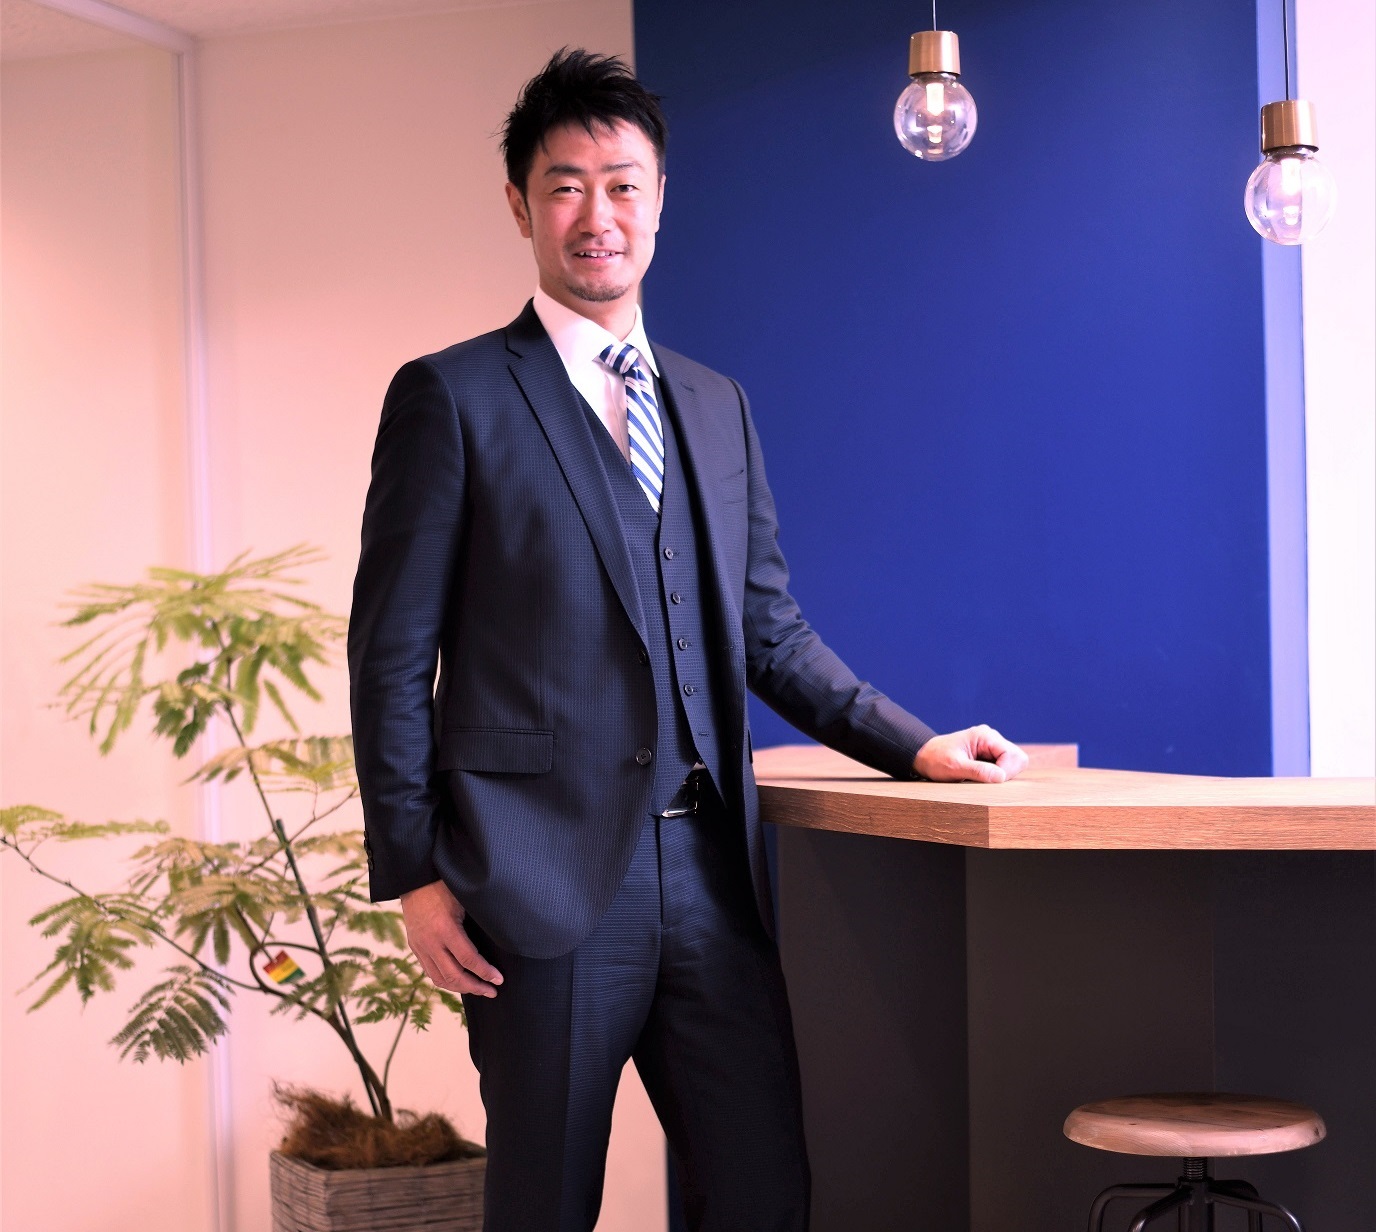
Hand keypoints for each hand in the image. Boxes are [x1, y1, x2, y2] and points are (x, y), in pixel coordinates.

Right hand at [400, 879, 503, 997]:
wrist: (416, 879)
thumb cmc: (445, 885)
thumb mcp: (465, 900)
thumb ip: (477, 922)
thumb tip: (501, 938)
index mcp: (446, 929)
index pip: (469, 960)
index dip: (486, 973)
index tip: (499, 980)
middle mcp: (430, 942)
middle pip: (454, 976)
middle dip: (476, 987)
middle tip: (492, 991)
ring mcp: (420, 946)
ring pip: (439, 979)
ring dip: (460, 988)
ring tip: (478, 989)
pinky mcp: (415, 947)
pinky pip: (429, 972)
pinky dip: (445, 981)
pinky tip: (458, 982)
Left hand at [913, 725, 1028, 783]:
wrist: (923, 756)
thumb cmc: (935, 759)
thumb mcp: (954, 767)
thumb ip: (978, 771)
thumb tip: (1001, 777)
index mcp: (985, 736)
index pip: (1012, 755)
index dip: (1005, 772)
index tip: (989, 782)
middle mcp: (991, 738)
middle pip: (1017, 758)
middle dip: (1007, 773)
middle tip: (987, 781)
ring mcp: (991, 746)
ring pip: (1013, 763)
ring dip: (1002, 775)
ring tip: (980, 778)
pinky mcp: (989, 755)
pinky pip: (1004, 767)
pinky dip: (996, 775)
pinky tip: (980, 777)